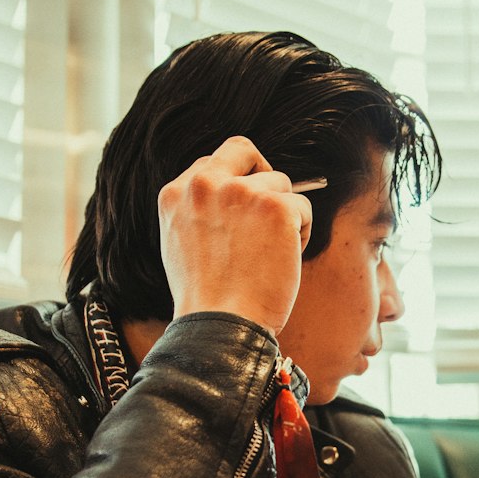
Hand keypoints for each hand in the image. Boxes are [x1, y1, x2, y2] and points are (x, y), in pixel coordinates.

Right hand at [158, 136, 313, 335]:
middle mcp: (204, 184)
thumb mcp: (180, 243)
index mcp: (175, 193)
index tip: (243, 206)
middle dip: (263, 176)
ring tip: (271, 254)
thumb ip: (198, 210)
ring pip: (281, 184)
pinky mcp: (276, 208)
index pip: (212, 161)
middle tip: (270, 210)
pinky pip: (303, 206)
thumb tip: (229, 195)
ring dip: (284, 215)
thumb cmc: (206, 298)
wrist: (220, 325)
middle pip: (246, 152)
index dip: (234, 179)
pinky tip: (284, 261)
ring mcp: (241, 193)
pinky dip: (301, 233)